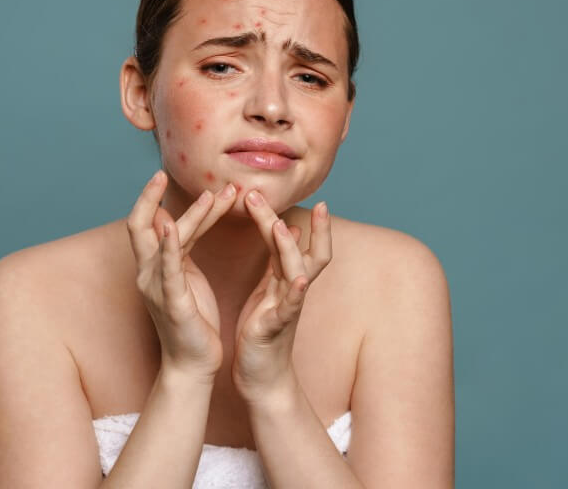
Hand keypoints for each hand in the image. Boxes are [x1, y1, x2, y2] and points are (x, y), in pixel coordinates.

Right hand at [126, 170, 237, 381]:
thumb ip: (179, 249)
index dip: (152, 198)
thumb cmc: (192, 319)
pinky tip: (171, 228)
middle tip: (162, 172)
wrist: (193, 362)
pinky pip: (168, 270)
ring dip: (189, 215)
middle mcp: (148, 273)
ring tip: (212, 195)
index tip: (162, 174)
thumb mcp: (184, 277)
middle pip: (138, 226)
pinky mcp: (171, 302)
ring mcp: (157, 287)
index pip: (147, 223)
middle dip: (149, 197)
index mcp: (155, 266)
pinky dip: (168, 247)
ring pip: (164, 241)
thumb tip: (170, 221)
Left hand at [231, 191, 331, 403]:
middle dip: (301, 223)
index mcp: (284, 278)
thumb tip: (290, 228)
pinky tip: (299, 280)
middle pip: (307, 250)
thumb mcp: (270, 289)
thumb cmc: (262, 331)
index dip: (287, 214)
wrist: (261, 376)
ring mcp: (288, 307)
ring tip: (283, 226)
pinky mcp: (276, 327)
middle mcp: (292, 289)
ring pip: (298, 272)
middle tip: (273, 196)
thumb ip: (277, 260)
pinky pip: (290, 307)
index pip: (291, 239)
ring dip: (291, 248)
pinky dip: (296, 293)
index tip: (283, 190)